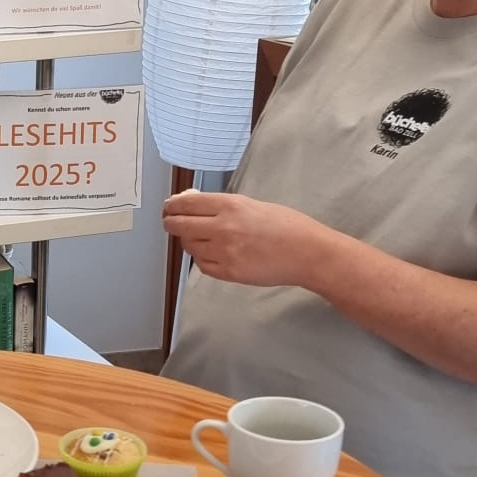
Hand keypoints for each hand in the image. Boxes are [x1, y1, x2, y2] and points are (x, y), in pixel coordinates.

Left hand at [161, 191, 333, 289]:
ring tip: (201, 238)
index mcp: (230, 206)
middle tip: (170, 222)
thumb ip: (221, 206)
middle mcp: (223, 228)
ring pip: (189, 247)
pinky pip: (202, 265)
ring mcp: (224, 252)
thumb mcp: (251, 205)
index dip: (172, 206)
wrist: (308, 253)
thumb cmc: (286, 226)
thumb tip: (191, 204)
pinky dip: (203, 258)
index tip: (168, 207)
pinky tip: (213, 253)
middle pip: (179, 226)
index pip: (186, 204)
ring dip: (190, 241)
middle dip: (171, 223)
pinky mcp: (229, 272)